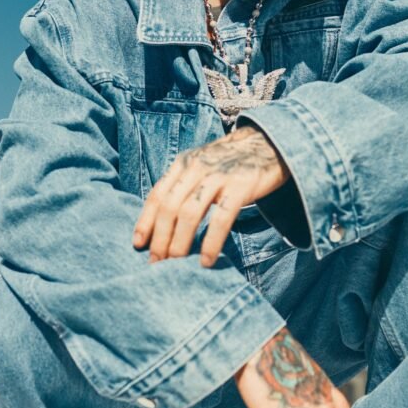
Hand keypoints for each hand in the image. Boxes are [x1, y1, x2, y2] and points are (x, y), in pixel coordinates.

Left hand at [132, 124, 289, 265]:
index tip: (138, 245)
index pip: (157, 194)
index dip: (145, 221)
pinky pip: (220, 219)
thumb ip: (184, 185)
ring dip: (179, 243)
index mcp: (183, 163)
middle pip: (169, 207)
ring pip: (189, 213)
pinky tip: (206, 260)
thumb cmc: (231, 162)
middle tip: (157, 263)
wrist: (269, 143)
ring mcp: (218, 176)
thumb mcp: (202, 165)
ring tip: (176, 263)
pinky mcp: (241, 186)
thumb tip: (164, 222)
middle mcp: (197, 167)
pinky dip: (210, 242)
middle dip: (160, 238)